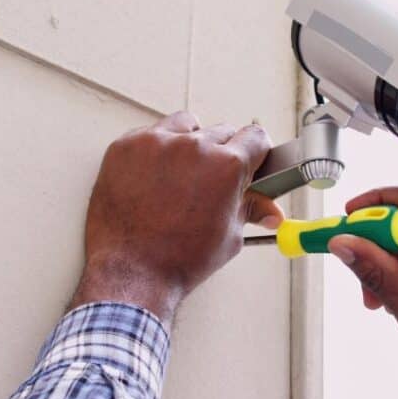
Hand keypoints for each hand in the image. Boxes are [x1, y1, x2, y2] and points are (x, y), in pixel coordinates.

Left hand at [69, 111, 282, 323]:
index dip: (256, 151)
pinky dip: (157, 152)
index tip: (250, 159)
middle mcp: (194, 147)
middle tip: (212, 181)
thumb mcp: (228, 237)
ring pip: (186, 125)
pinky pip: (151, 135)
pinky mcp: (126, 146)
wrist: (132, 272)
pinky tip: (154, 179)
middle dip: (223, 153)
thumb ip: (250, 211)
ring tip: (181, 177)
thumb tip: (271, 212)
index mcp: (227, 166)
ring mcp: (157, 143)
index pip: (255, 137)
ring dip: (190, 143)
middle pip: (222, 131)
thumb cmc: (179, 260)